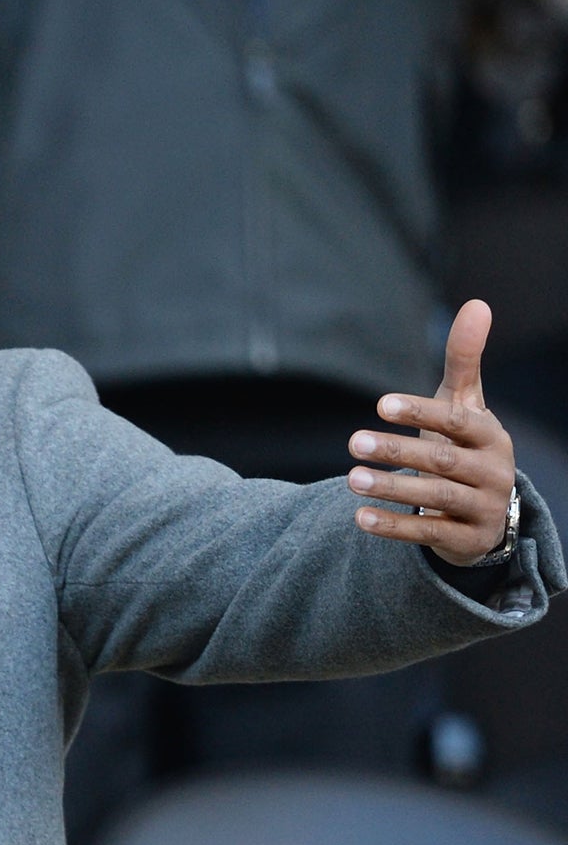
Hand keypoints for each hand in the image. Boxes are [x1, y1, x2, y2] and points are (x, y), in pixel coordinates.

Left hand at [349, 300, 518, 567]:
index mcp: (490, 435)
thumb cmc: (464, 446)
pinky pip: (429, 533)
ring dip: (392, 488)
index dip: (421, 411)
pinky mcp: (468, 540)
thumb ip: (464, 360)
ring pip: (436, 497)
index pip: (458, 420)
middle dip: (398, 450)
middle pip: (443, 459)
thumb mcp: (465, 406)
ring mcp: (484, 507)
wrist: (484, 511)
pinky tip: (359, 517)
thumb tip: (477, 303)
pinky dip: (394, 526)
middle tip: (352, 440)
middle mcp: (494, 470)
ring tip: (350, 478)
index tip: (380, 404)